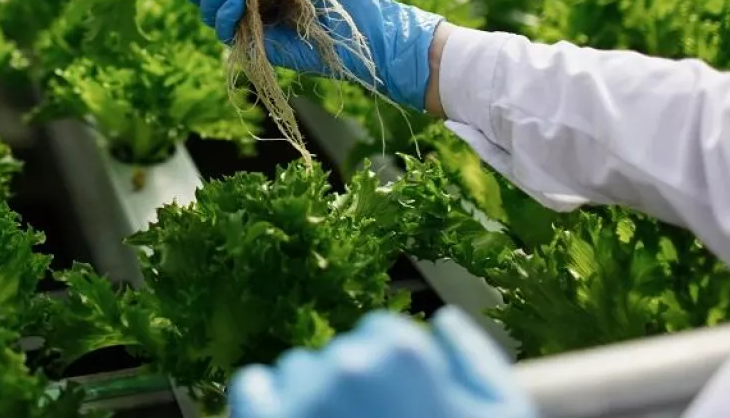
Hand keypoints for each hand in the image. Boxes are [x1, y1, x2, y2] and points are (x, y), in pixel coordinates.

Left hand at [228, 307, 536, 417]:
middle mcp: (347, 367)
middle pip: (342, 355)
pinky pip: (251, 388)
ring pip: (297, 371)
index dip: (397, 372)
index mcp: (404, 355)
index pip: (384, 334)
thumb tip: (444, 320)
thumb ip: (478, 361)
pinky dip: (265, 401)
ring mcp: (300, 401)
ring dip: (312, 396)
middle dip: (356, 387)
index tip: (403, 408)